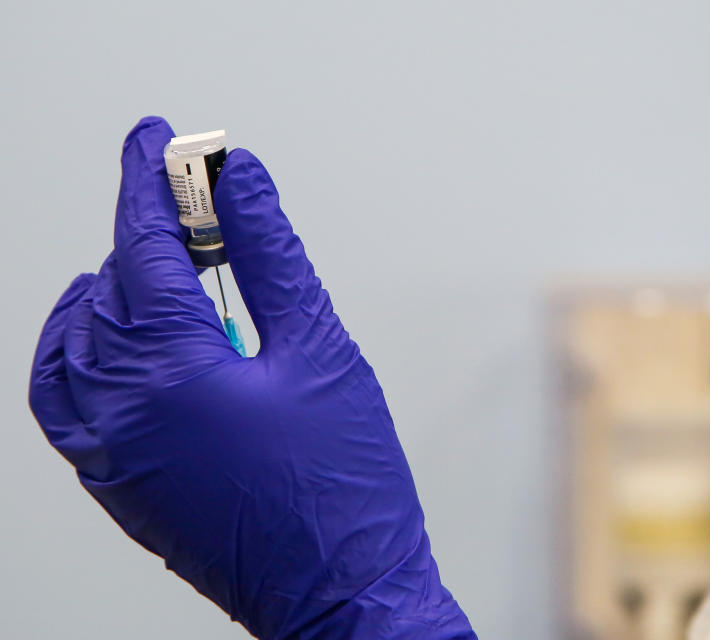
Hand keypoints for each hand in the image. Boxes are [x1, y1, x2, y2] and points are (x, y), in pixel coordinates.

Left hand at [28, 117, 475, 639]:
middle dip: (149, 232)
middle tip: (198, 206)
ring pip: (77, 340)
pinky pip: (67, 398)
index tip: (154, 139)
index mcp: (168, 373)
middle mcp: (119, 413)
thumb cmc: (342, 484)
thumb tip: (242, 182)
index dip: (148, 180)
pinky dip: (79, 349)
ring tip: (164, 264)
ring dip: (112, 288)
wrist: (341, 590)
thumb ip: (272, 255)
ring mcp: (109, 454)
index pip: (140, 246)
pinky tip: (116, 333)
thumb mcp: (320, 351)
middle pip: (111, 286)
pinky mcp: (117, 484)